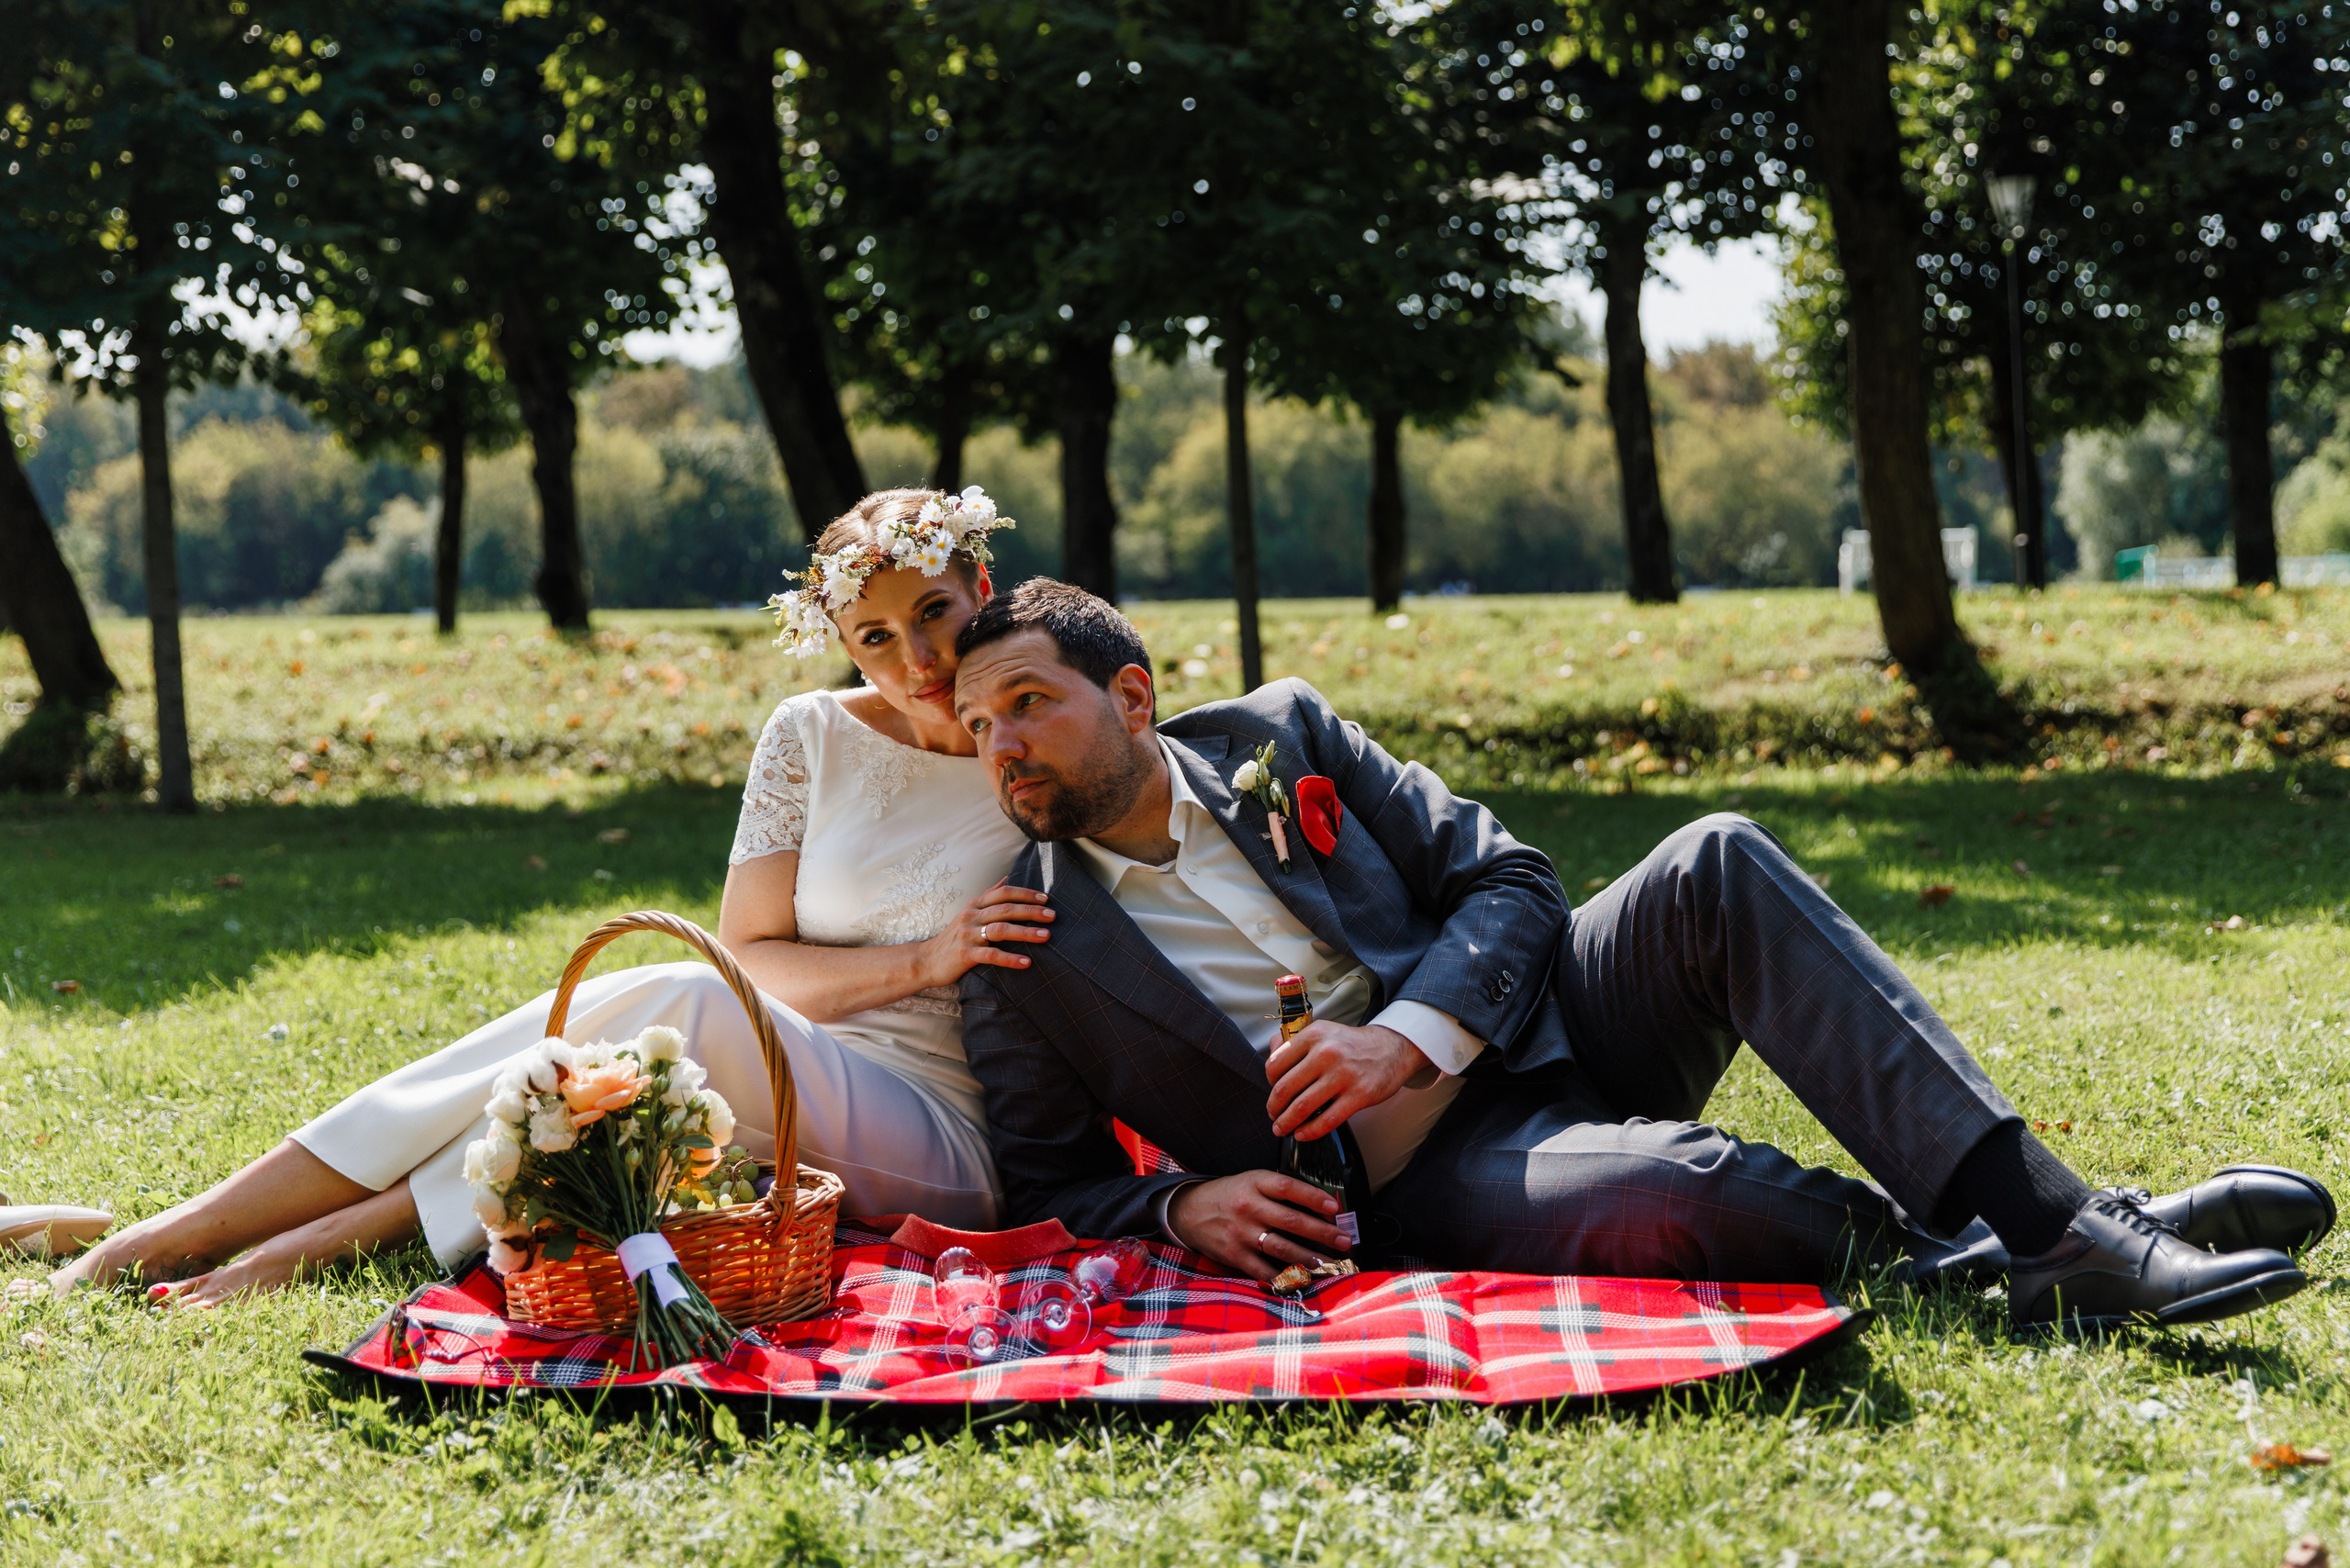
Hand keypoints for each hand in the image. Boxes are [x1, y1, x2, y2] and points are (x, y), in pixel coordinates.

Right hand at [922, 881, 1051, 984]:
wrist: (927, 961)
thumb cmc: (954, 938)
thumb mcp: (970, 913)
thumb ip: (988, 896)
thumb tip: (1007, 878)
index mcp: (975, 905)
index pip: (1004, 893)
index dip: (1026, 894)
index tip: (1046, 899)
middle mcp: (971, 916)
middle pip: (1006, 909)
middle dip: (1032, 911)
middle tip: (1053, 916)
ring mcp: (967, 935)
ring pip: (1001, 930)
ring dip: (1026, 932)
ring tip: (1047, 936)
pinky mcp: (965, 955)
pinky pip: (991, 955)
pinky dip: (1010, 959)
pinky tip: (1027, 962)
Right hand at [1167, 1171, 1350, 1281]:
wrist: (1189, 1212)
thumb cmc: (1229, 1195)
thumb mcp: (1250, 1181)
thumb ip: (1278, 1189)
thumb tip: (1318, 1203)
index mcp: (1254, 1183)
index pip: (1288, 1187)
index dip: (1313, 1197)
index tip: (1334, 1207)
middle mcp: (1248, 1207)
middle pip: (1291, 1221)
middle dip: (1322, 1232)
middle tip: (1343, 1240)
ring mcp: (1241, 1233)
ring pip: (1281, 1248)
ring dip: (1309, 1258)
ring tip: (1330, 1264)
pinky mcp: (1235, 1255)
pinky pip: (1264, 1270)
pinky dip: (1284, 1277)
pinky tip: (1302, 1280)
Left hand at [1265, 1021, 1430, 1138]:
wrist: (1391, 1048)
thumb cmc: (1350, 1044)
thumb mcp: (1322, 1033)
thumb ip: (1293, 1042)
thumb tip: (1270, 1053)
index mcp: (1313, 1035)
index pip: (1275, 1064)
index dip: (1268, 1083)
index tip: (1273, 1091)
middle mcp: (1326, 1053)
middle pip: (1285, 1088)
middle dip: (1273, 1108)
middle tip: (1273, 1115)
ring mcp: (1343, 1074)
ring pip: (1303, 1106)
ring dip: (1286, 1123)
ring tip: (1282, 1128)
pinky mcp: (1359, 1094)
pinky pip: (1328, 1120)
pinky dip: (1310, 1131)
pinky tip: (1302, 1134)